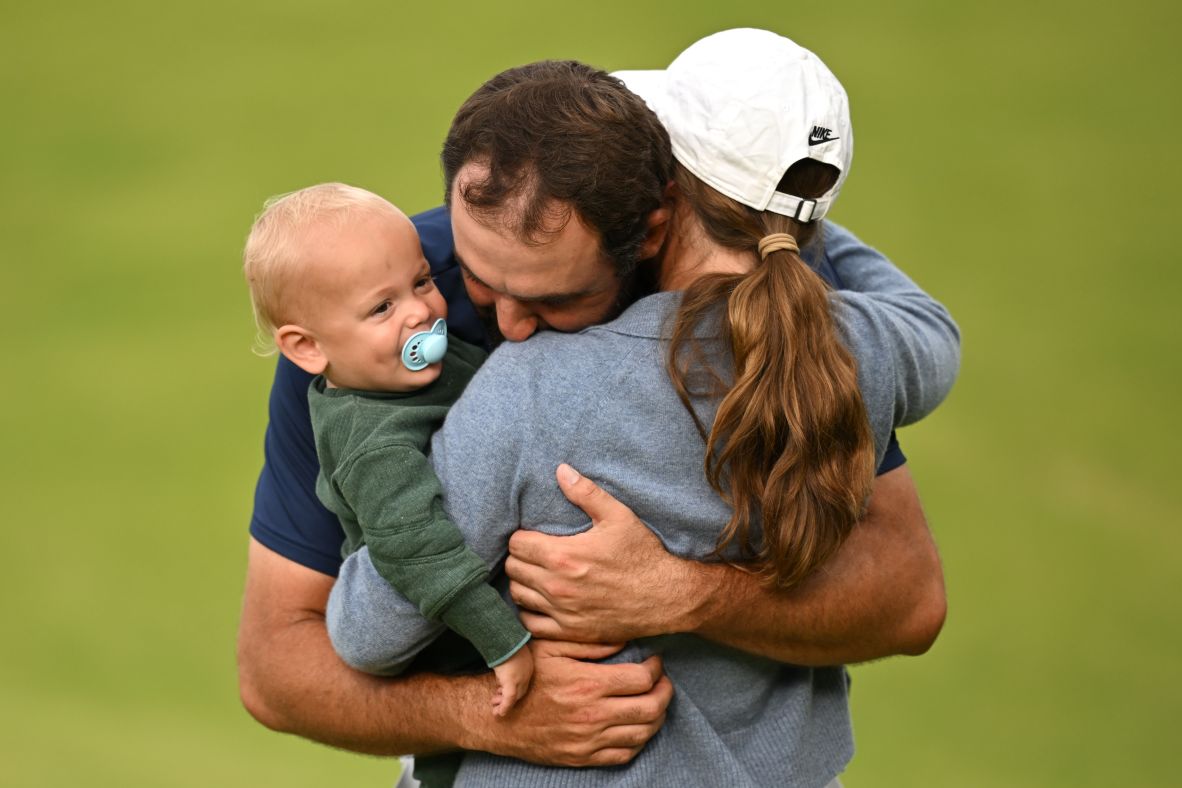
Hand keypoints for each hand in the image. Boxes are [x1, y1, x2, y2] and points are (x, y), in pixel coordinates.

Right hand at [476, 638, 672, 766]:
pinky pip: (624, 755)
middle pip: (650, 708)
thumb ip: (590, 642)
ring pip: (642, 734)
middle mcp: (593, 715)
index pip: (642, 679)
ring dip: (657, 717)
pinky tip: (638, 726)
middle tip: (664, 682)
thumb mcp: (551, 647)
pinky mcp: (583, 758)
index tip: (655, 662)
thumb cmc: (526, 679)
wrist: (498, 719)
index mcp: (588, 684)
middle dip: (666, 693)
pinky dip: (639, 741)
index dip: (656, 669)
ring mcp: (589, 740)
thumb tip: (625, 638)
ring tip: (655, 702)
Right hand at [491, 646, 532, 716]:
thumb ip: (507, 655)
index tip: (501, 690)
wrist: (503, 637)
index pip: (523, 681)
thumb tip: (497, 655)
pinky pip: (509, 699)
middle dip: (509, 698)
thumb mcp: (507, 648)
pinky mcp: (511, 682)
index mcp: (527, 663)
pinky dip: (505, 707)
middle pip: (521, 691)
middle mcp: (527, 672)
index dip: (513, 689)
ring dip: (504, 704)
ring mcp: (520, 678)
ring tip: (495, 707)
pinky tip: (500, 713)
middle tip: (495, 700)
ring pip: (515, 697)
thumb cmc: (503, 639)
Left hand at [505, 463, 714, 641]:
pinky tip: (542, 602)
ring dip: (523, 583)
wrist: (667, 597)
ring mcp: (562, 613)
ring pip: (517, 596)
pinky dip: (531, 613)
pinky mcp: (570, 632)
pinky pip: (531, 625)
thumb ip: (586, 493)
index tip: (534, 536)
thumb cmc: (643, 555)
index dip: (522, 536)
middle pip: (512, 569)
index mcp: (563, 555)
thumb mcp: (618, 516)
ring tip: (536, 575)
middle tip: (535, 553)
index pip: (516, 544)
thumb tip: (561, 470)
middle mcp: (557, 587)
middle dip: (520, 557)